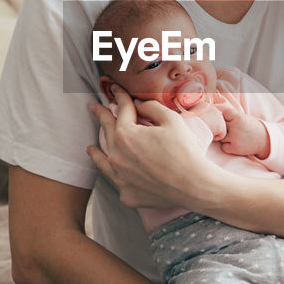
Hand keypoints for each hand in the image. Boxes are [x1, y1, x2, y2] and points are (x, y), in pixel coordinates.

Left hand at [88, 84, 219, 210]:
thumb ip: (150, 107)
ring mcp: (119, 178)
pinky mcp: (126, 194)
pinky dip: (113, 174)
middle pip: (107, 132)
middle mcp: (117, 156)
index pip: (121, 110)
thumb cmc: (185, 151)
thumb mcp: (171, 120)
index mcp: (126, 135)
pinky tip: (111, 172)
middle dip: (102, 117)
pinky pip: (115, 181)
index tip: (116, 89)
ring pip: (102, 161)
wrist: (194, 186)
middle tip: (95, 108)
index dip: (120, 96)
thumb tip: (137, 104)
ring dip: (96, 152)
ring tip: (89, 148)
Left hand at [215, 102, 270, 158]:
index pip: (223, 114)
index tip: (233, 121)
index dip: (226, 118)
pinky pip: (224, 147)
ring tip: (236, 138)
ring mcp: (235, 138)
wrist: (264, 140)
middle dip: (225, 129)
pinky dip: (228, 147)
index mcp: (239, 117)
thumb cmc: (250, 127)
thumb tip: (213, 122)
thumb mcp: (243, 118)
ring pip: (221, 137)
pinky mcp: (235, 148)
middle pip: (221, 126)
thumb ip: (230, 118)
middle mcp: (236, 127)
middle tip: (234, 131)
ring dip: (226, 138)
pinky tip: (236, 145)